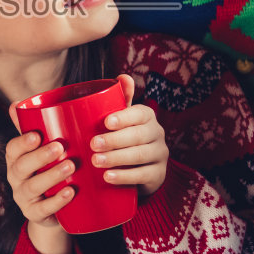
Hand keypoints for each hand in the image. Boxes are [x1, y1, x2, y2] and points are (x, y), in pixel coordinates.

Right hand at [6, 107, 77, 253]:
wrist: (63, 204)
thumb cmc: (62, 162)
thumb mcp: (63, 140)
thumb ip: (89, 114)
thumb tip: (120, 78)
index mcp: (19, 156)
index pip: (13, 147)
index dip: (22, 141)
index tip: (38, 135)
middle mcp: (17, 176)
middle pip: (21, 167)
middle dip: (39, 157)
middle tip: (61, 148)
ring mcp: (25, 197)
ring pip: (32, 188)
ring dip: (50, 176)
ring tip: (71, 167)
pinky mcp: (36, 214)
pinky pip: (42, 210)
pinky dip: (55, 202)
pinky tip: (70, 193)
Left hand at [90, 74, 168, 196]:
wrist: (141, 168)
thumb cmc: (125, 137)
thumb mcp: (122, 119)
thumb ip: (120, 99)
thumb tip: (124, 77)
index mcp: (147, 117)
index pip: (139, 114)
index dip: (124, 117)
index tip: (106, 122)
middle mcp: (157, 134)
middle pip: (138, 136)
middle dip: (114, 140)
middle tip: (93, 144)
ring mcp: (160, 155)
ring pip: (140, 155)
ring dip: (117, 158)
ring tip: (96, 161)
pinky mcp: (158, 174)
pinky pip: (143, 175)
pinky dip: (124, 176)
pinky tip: (108, 177)